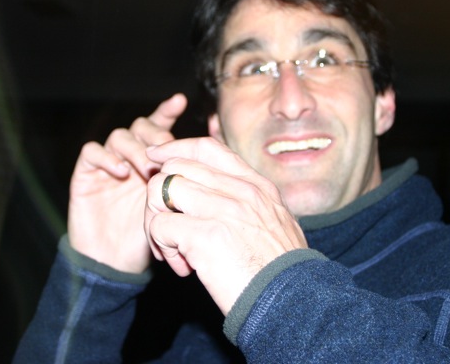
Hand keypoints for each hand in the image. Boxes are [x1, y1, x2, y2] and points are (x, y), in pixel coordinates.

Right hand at [68, 93, 186, 273]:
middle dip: (156, 136)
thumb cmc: (150, 239)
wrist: (116, 264)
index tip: (180, 101)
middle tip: (166, 153)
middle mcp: (130, 158)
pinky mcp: (85, 175)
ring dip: (135, 148)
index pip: (159, 127)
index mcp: (153, 161)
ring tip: (147, 168)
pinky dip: (107, 157)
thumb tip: (213, 155)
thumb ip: (187, 181)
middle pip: (141, 126)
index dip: (167, 111)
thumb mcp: (175, 207)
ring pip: (119, 136)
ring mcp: (107, 165)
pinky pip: (92, 152)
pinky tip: (121, 172)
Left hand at [144, 137, 306, 313]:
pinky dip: (163, 248)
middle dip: (160, 196)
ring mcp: (222, 209)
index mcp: (256, 185)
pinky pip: (160, 227)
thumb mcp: (276, 222)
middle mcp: (239, 190)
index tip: (157, 157)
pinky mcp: (204, 235)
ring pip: (160, 191)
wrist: (293, 301)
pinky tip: (184, 268)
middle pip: (175, 167)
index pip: (206, 148)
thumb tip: (218, 193)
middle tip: (167, 228)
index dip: (175, 149)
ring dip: (156, 221)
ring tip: (173, 250)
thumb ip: (249, 203)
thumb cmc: (283, 272)